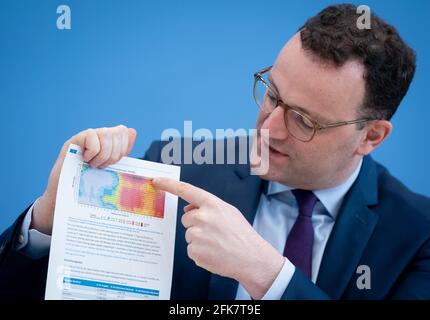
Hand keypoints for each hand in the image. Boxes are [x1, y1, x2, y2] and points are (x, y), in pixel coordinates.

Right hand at [32, 125, 136, 234]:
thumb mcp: (111, 167)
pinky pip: (92, 136)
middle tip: (103, 166)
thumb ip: (122, 151)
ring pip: (106, 133)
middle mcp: (98, 135)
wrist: (68, 192)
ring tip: (94, 164)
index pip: (123, 131)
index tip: (114, 162)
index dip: (123, 147)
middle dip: (114, 154)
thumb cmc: (90, 180)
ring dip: (103, 154)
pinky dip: (92, 153)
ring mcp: (87, 136)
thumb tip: (132, 131)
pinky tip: (84, 160)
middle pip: (118, 132)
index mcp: (109, 141)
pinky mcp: (76, 139)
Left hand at [152, 177, 284, 299]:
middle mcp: (202, 217)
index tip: (156, 180)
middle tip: (214, 232)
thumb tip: (188, 208)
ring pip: (189, 234)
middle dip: (196, 224)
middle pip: (186, 218)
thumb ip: (208, 207)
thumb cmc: (242, 234)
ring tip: (217, 244)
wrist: (252, 258)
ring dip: (199, 239)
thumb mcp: (228, 212)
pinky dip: (200, 252)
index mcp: (212, 204)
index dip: (169, 184)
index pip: (185, 190)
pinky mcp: (195, 251)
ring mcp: (197, 235)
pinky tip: (214, 253)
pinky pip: (191, 249)